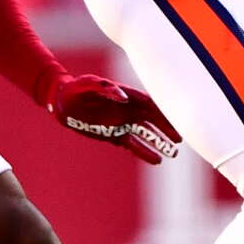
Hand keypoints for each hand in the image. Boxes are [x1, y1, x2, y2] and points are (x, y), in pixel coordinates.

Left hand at [45, 71, 180, 163]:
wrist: (63, 100)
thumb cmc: (76, 88)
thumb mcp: (88, 84)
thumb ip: (106, 88)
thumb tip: (124, 98)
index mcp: (127, 95)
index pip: (150, 104)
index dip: (163, 112)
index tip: (175, 120)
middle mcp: (129, 109)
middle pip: (153, 120)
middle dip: (167, 129)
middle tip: (180, 140)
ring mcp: (123, 122)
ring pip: (146, 134)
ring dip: (159, 143)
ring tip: (173, 154)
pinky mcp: (114, 134)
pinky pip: (133, 144)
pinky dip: (144, 152)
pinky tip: (156, 160)